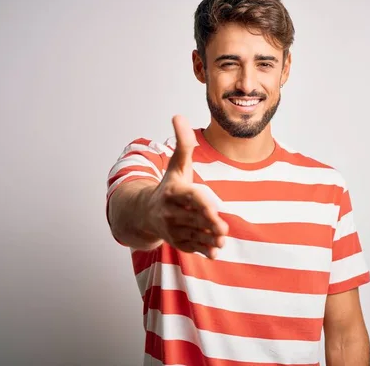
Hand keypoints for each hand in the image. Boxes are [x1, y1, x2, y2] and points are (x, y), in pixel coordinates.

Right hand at [143, 115, 228, 258]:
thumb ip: (184, 143)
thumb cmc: (169, 186)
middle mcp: (171, 211)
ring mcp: (173, 228)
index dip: (202, 204)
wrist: (146, 212)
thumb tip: (178, 116)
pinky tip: (215, 252)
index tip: (214, 210)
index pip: (190, 197)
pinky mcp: (177, 241)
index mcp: (174, 192)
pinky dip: (203, 250)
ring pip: (194, 234)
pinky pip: (191, 246)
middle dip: (208, 224)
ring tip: (222, 241)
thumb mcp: (177, 165)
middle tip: (223, 230)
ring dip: (208, 239)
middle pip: (193, 218)